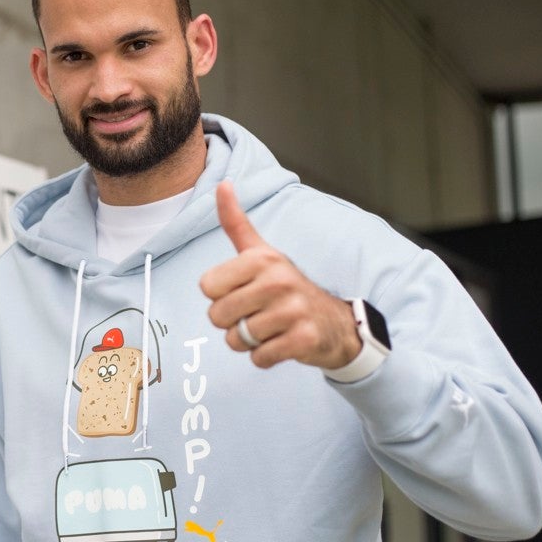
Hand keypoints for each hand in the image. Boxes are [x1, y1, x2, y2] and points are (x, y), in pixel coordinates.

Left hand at [199, 181, 360, 369]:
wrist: (335, 323)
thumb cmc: (286, 287)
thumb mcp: (262, 252)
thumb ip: (237, 223)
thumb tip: (222, 184)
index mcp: (261, 258)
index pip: (207, 287)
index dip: (220, 295)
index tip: (243, 291)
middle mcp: (278, 280)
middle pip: (217, 316)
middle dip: (231, 321)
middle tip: (256, 313)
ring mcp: (293, 310)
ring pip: (237, 339)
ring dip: (248, 341)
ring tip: (270, 328)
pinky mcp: (304, 339)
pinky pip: (259, 358)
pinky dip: (264, 357)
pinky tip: (282, 343)